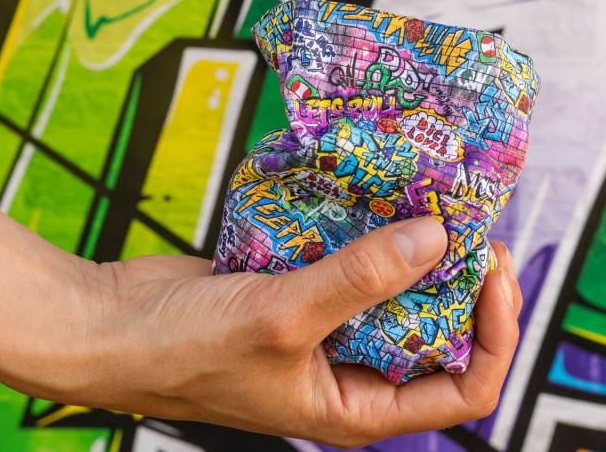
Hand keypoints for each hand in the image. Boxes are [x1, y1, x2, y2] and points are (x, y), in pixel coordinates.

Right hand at [86, 217, 521, 445]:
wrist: (113, 325)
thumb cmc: (184, 350)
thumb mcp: (283, 318)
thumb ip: (361, 279)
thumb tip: (435, 241)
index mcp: (358, 406)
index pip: (462, 388)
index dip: (493, 333)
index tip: (493, 271)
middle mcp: (353, 369)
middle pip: (437, 330)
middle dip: (461, 282)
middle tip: (468, 224)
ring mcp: (329, 325)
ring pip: (397, 290)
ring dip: (417, 251)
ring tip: (435, 203)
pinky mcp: (306, 286)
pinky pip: (355, 261)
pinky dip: (371, 233)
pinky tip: (380, 198)